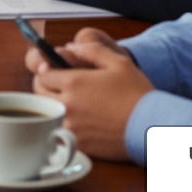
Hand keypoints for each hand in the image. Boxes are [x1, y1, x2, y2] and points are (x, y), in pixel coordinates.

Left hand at [28, 27, 150, 161]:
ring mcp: (71, 127)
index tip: (53, 70)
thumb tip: (70, 46)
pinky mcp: (78, 145)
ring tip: (68, 102)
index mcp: (73, 83)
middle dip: (45, 86)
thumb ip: (91, 49)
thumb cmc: (138, 94)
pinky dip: (61, 126)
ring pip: (47, 114)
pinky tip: (77, 121)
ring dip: (51, 106)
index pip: (41, 73)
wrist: (153, 127)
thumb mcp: (118, 61)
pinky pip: (58, 133)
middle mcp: (67, 105)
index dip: (46, 69)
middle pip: (38, 93)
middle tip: (59, 85)